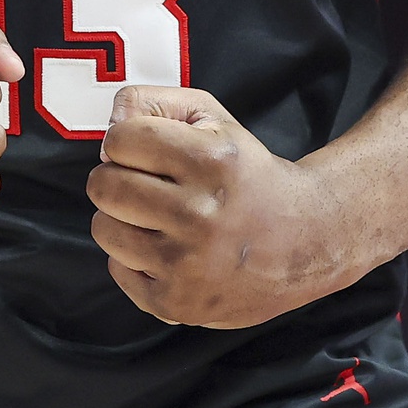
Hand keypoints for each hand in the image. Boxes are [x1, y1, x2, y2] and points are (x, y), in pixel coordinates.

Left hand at [87, 84, 358, 327]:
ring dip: (121, 219)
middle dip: (116, 179)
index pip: (119, 140)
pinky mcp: (177, 303)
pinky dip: (134, 259)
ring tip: (156, 219)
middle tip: (145, 185)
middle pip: (104, 186)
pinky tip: (167, 251)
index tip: (143, 151)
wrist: (303, 241)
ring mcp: (188, 264)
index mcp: (210, 160)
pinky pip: (118, 270)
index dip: (124, 142)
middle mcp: (199, 214)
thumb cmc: (245, 174)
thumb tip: (110, 128)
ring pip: (104, 228)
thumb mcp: (213, 119)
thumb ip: (155, 104)